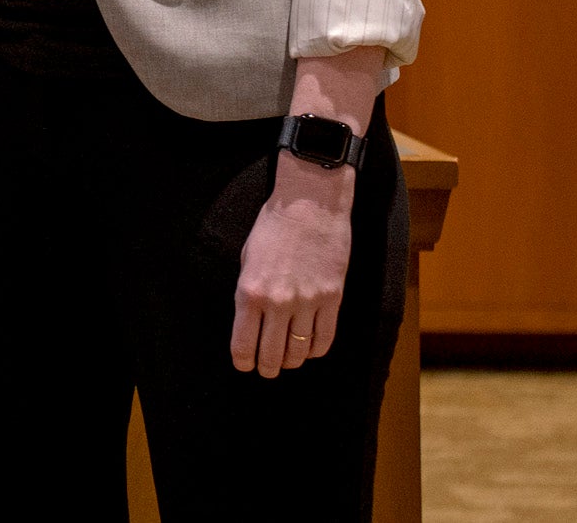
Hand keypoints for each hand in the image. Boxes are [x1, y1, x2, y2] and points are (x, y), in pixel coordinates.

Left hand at [232, 153, 356, 376]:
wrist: (309, 205)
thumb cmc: (273, 227)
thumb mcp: (247, 259)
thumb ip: (249, 294)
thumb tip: (250, 324)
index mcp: (250, 292)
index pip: (243, 344)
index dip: (243, 362)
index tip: (244, 366)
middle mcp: (278, 302)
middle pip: (272, 355)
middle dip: (266, 368)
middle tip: (266, 370)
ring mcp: (308, 302)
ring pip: (299, 353)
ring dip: (291, 362)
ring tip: (287, 360)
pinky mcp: (333, 299)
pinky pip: (324, 339)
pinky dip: (315, 351)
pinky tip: (308, 350)